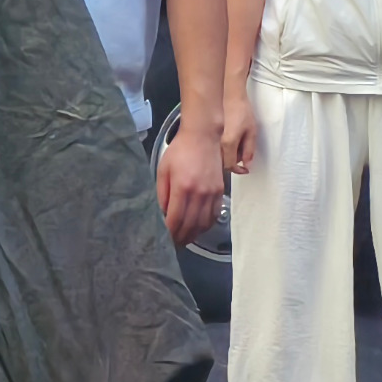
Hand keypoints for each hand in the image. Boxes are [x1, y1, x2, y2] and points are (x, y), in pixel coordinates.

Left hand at [156, 117, 226, 246]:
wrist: (203, 137)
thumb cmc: (180, 151)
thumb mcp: (163, 170)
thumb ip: (161, 193)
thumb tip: (160, 213)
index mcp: (183, 187)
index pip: (175, 219)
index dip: (169, 232)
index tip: (164, 238)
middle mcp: (199, 193)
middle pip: (190, 225)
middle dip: (180, 238)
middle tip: (173, 244)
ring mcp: (212, 193)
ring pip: (203, 223)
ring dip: (193, 235)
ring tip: (184, 239)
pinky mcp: (220, 192)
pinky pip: (213, 215)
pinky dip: (205, 226)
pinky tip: (197, 228)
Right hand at [220, 83, 258, 175]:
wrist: (229, 95)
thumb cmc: (241, 110)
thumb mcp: (251, 131)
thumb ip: (249, 149)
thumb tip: (247, 163)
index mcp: (228, 143)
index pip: (230, 165)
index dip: (239, 170)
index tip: (245, 169)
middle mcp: (217, 143)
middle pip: (224, 162)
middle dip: (235, 161)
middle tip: (244, 154)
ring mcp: (212, 138)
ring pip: (219, 155)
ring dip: (230, 154)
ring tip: (239, 143)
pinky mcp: (210, 134)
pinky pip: (216, 147)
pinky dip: (225, 147)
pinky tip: (231, 138)